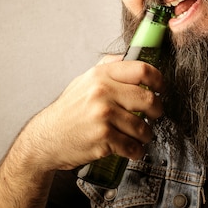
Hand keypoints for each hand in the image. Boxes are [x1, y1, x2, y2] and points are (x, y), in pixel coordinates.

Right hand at [22, 56, 164, 171]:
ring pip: (143, 126)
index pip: (142, 70)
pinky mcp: (103, 138)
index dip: (158, 80)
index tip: (161, 88)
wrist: (46, 138)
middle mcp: (102, 92)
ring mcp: (103, 116)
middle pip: (148, 99)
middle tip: (155, 115)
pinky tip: (131, 149)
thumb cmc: (68, 111)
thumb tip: (130, 56)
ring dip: (146, 135)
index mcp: (100, 75)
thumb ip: (107, 68)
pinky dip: (136, 151)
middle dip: (157, 110)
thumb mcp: (84, 81)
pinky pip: (132, 146)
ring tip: (141, 135)